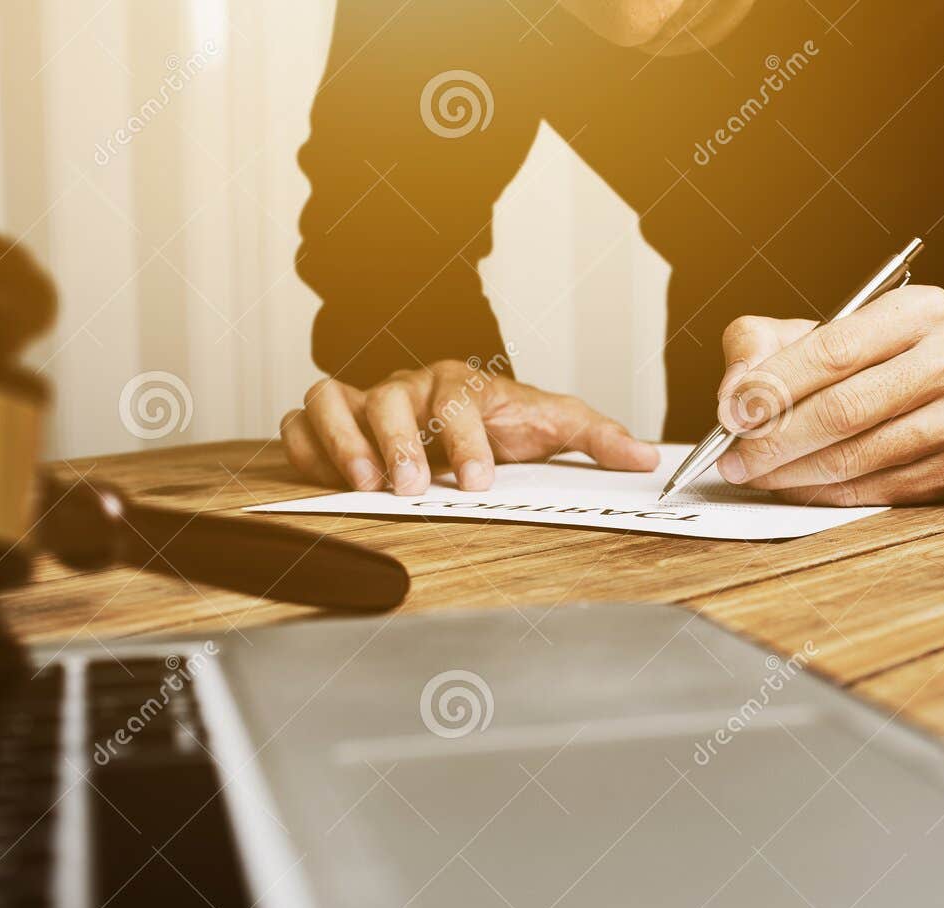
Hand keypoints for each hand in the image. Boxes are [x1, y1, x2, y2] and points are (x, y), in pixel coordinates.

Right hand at [281, 360, 658, 493]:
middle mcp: (408, 388)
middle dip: (397, 443)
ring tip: (364, 485)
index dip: (464, 437)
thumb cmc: (505, 426)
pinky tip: (325, 476)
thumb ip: (598, 437)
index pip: (456, 397)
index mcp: (460, 385)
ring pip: (331, 399)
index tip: (479, 480)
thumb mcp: (555, 428)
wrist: (470, 423)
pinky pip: (299, 421)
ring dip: (343, 442)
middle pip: (387, 397)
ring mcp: (365, 403)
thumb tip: (644, 457)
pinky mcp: (333, 425)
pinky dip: (304, 445)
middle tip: (411, 486)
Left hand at [711, 286, 943, 504]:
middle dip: (775, 439)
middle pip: (844, 410)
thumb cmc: (886, 360)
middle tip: (734, 458)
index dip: (775, 386)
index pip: (834, 351)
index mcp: (921, 311)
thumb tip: (732, 393)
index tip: (731, 413)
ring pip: (855, 458)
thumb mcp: (828, 330)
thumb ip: (765, 344)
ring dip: (791, 474)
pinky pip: (872, 491)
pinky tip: (794, 486)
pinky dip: (821, 494)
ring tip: (755, 473)